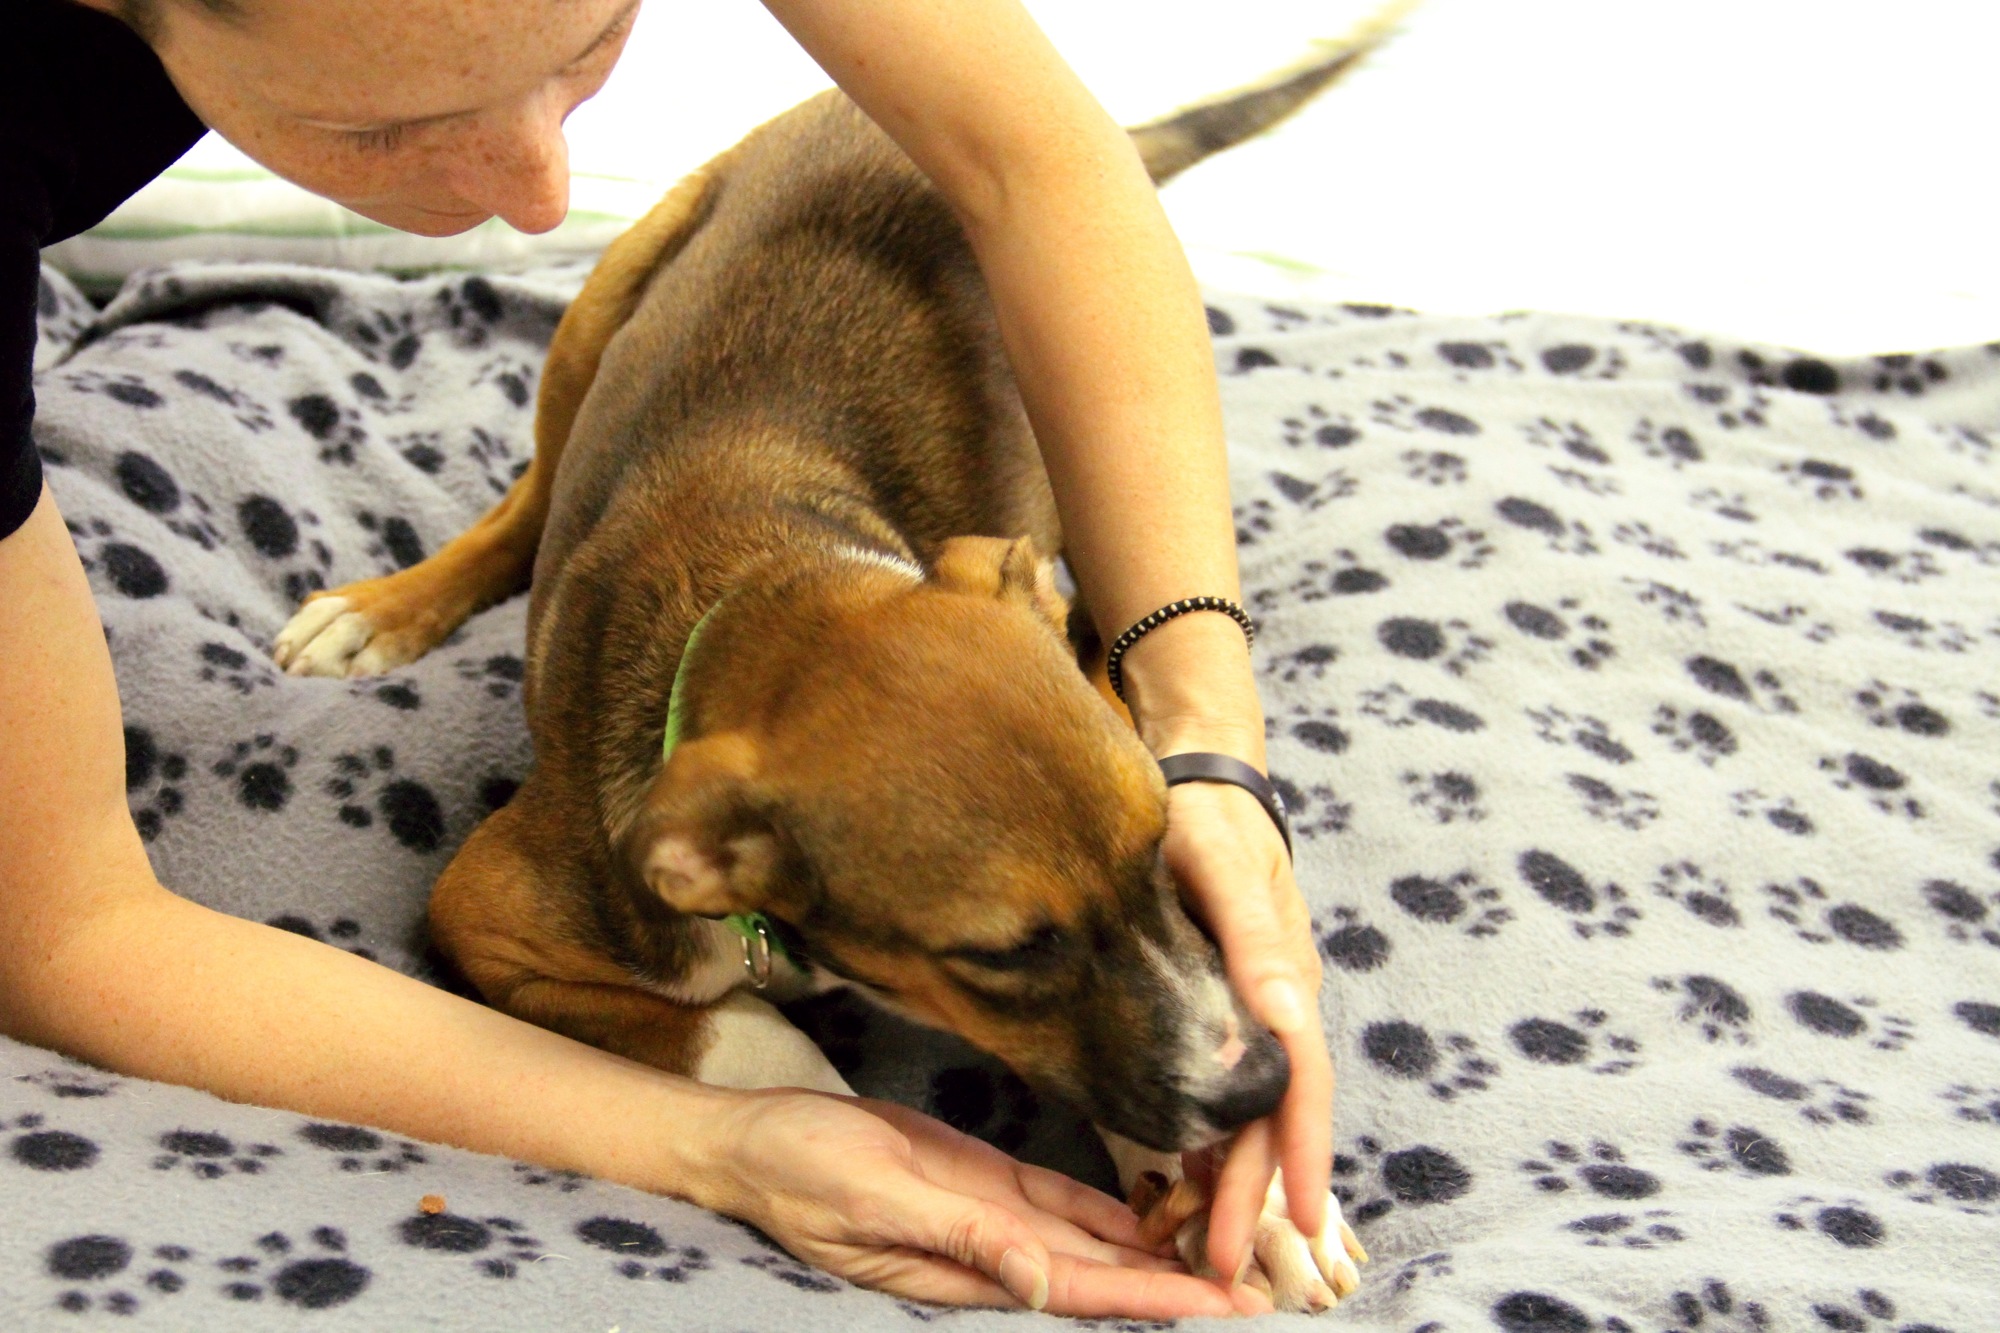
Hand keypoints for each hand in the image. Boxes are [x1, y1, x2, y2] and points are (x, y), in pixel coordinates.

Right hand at [708, 1089, 1270, 1316]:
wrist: (757, 1140)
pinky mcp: (983, 1178)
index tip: (1229, 1303)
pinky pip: (1063, 1201)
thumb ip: (963, 1239)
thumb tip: (1040, 1283)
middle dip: (1183, 1280)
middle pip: (1106, 1274)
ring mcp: (992, 1215)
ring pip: (1093, 1241)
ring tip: (1233, 1246)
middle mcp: (995, 1251)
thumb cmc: (803, 1173)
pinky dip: (1113, 1209)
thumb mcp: (879, 1201)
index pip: (1084, 1291)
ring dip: (1158, 1248)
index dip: (1159, 1299)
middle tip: (1268, 1281)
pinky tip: (1159, 1207)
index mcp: (972, 1268)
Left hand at [1160, 778, 1333, 1278]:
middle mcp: (1280, 1004)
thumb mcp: (1222, 865)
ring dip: (1235, 1176)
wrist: (1201, 781)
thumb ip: (1255, 935)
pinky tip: (1191, 1176)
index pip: (1300, 1084)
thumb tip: (1285, 1008)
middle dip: (1255, 1193)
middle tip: (1219, 1263)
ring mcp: (1257, 1009)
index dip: (1301, 1154)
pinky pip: (1232, 1087)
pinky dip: (1216, 1138)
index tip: (1300, 1221)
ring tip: (1202, 1240)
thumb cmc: (1204, 818)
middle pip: (1276, 1116)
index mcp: (1284, 979)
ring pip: (1254, 1111)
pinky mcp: (1229, 1006)